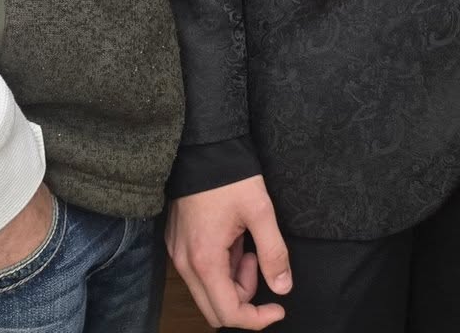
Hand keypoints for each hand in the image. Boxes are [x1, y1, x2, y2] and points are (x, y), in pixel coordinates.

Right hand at [167, 174, 292, 328]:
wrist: (202, 146)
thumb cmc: (230, 176)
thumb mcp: (260, 211)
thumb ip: (274, 253)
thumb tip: (283, 287)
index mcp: (204, 260)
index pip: (228, 313)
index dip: (257, 319)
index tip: (279, 307)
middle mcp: (184, 263)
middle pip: (214, 309)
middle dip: (244, 297)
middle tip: (258, 261)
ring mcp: (177, 253)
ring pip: (207, 290)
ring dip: (232, 279)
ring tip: (246, 244)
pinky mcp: (176, 243)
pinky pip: (199, 271)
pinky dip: (220, 265)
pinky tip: (232, 238)